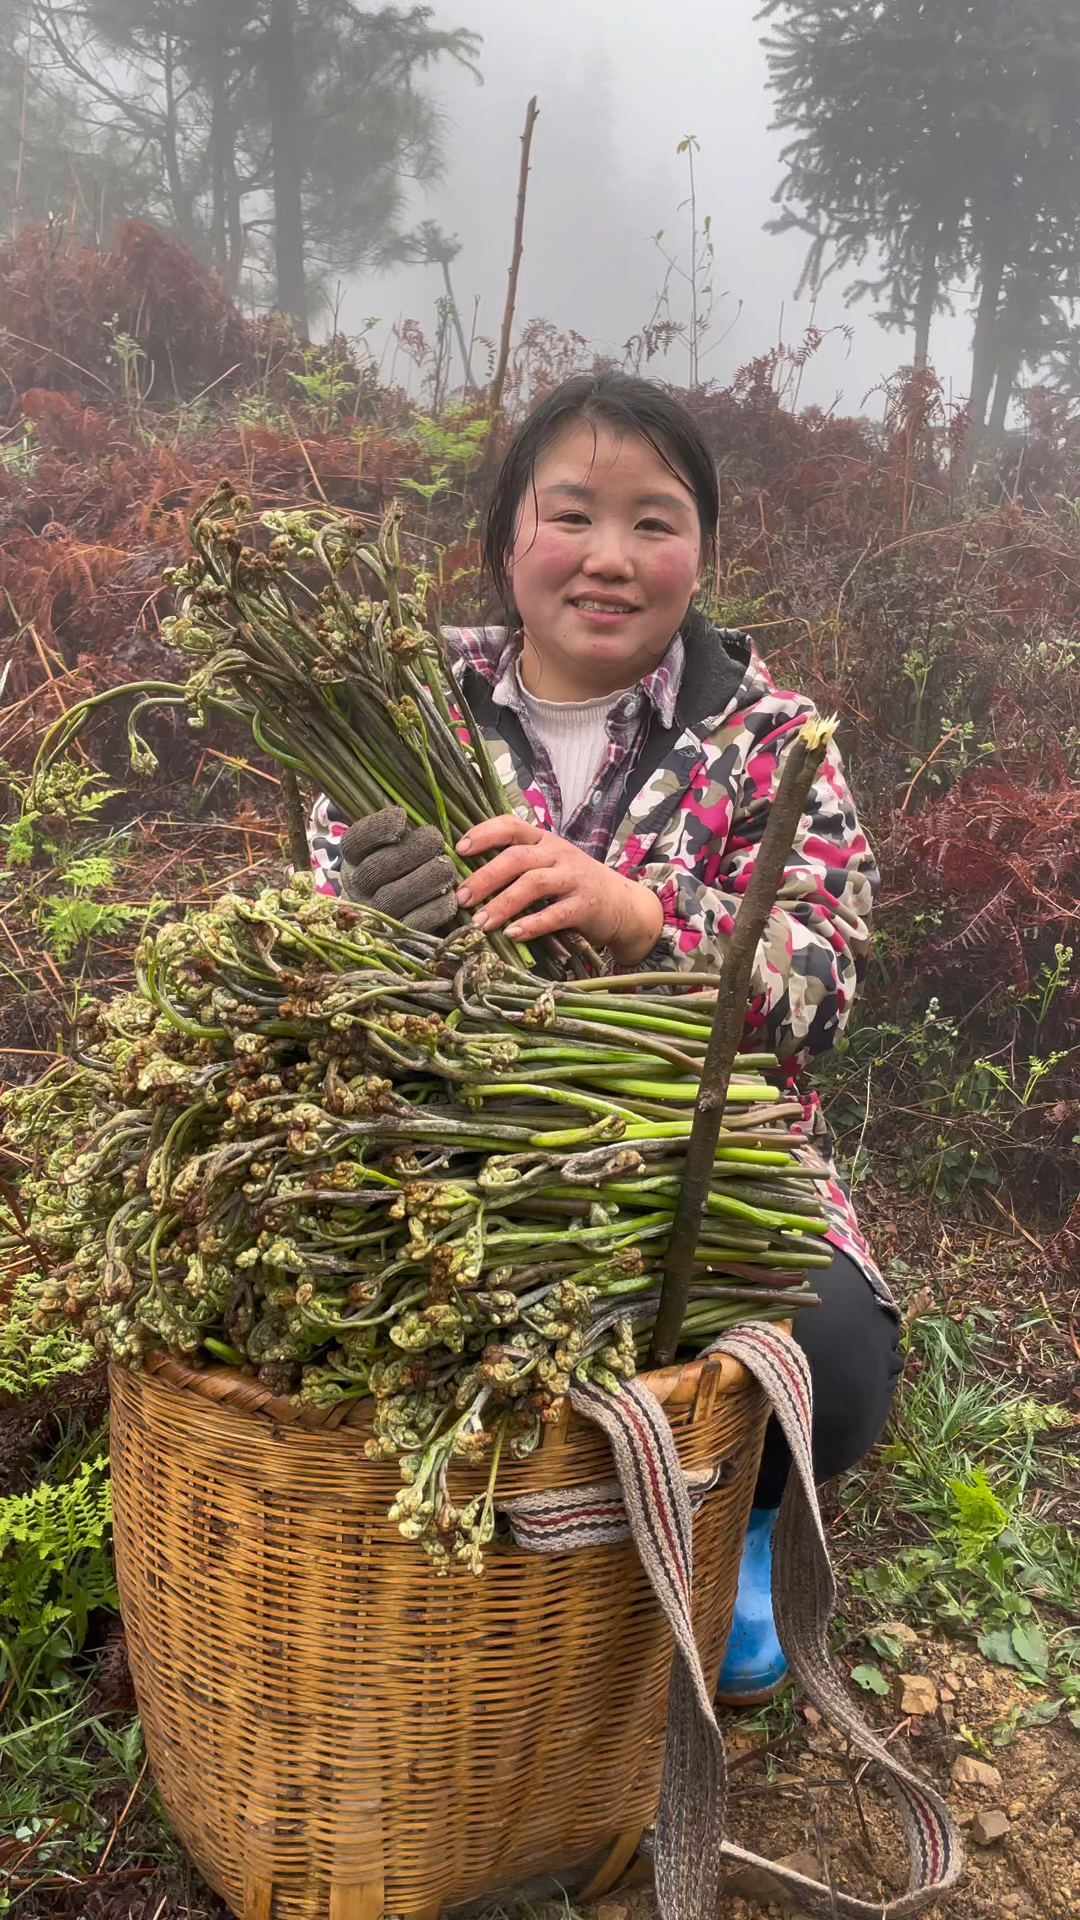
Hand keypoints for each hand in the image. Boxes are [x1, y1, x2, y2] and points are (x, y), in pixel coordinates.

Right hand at [340, 807, 457, 931]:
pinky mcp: (397, 939)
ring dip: (427, 877)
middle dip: (413, 850)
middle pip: (377, 868)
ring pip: (394, 896)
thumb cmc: (399, 869)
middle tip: (436, 841)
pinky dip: (437, 908)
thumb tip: (407, 817)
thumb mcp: (390, 845)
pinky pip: (415, 923)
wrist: (391, 919)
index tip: (403, 818)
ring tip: (446, 867)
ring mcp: (375, 915)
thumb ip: (397, 830)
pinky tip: (450, 895)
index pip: (356, 841)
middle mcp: (357, 887)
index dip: (378, 828)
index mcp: (352, 858)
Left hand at [455, 816, 663, 963]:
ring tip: (480, 923)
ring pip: (533, 884)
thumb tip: (470, 877)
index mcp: (545, 841)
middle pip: (516, 858)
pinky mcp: (586, 905)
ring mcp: (574, 878)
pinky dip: (531, 924)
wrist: (624, 905)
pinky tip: (512, 934)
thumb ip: (520, 864)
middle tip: (462, 898)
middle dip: (484, 878)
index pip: (512, 826)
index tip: (459, 849)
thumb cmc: (577, 885)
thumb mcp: (551, 865)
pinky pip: (555, 914)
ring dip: (502, 904)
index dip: (484, 833)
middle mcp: (559, 854)